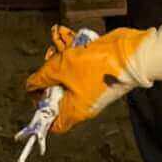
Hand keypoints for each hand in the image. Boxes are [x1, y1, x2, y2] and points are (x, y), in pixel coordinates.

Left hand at [24, 22, 161, 133]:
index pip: (53, 123)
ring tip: (58, 46)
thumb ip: (41, 77)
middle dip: (49, 77)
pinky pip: (78, 64)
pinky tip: (69, 37)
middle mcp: (83, 102)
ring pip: (67, 75)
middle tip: (48, 65)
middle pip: (57, 95)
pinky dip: (72, 51)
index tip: (36, 94)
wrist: (130, 52)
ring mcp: (90, 86)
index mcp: (75, 110)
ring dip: (59, 59)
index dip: (41, 111)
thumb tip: (31, 85)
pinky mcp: (96, 71)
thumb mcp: (61, 69)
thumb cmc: (100, 66)